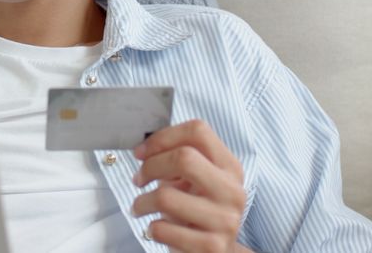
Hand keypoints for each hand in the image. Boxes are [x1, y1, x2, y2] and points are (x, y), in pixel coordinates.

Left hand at [131, 119, 247, 252]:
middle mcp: (232, 191)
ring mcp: (225, 220)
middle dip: (150, 166)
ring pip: (166, 197)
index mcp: (230, 167)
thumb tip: (145, 148)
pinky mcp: (211, 247)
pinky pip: (163, 229)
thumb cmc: (196, 211)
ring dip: (142, 202)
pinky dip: (151, 228)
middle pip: (184, 158)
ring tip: (140, 207)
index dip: (163, 137)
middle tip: (139, 179)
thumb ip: (178, 159)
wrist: (215, 252)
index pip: (198, 132)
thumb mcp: (194, 181)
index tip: (142, 152)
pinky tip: (155, 229)